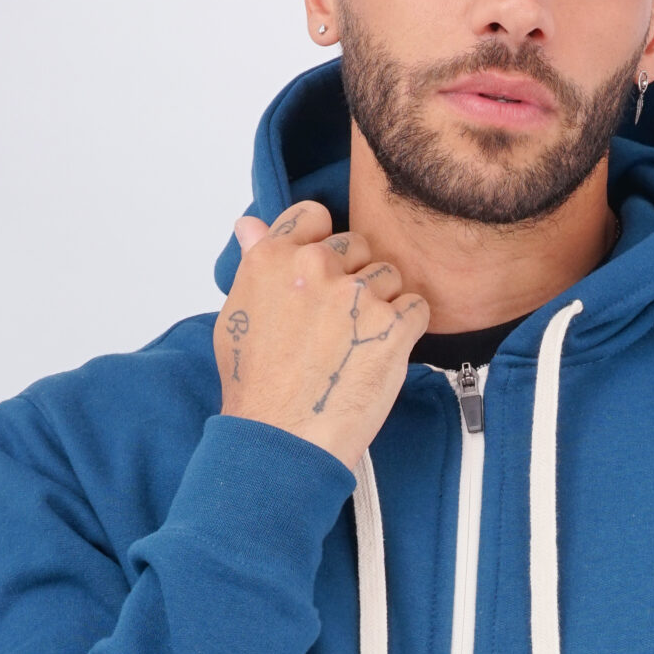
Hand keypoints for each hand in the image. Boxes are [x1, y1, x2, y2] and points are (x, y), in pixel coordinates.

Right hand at [215, 201, 431, 474]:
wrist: (281, 437)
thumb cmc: (256, 385)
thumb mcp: (237, 314)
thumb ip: (254, 264)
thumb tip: (250, 225)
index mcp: (274, 257)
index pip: (315, 215)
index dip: (324, 241)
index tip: (325, 269)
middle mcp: (316, 266)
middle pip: (357, 246)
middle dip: (354, 277)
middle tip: (337, 323)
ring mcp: (357, 295)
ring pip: (390, 276)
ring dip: (382, 304)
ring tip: (356, 344)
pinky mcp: (391, 326)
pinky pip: (416, 307)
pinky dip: (407, 328)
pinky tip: (381, 353)